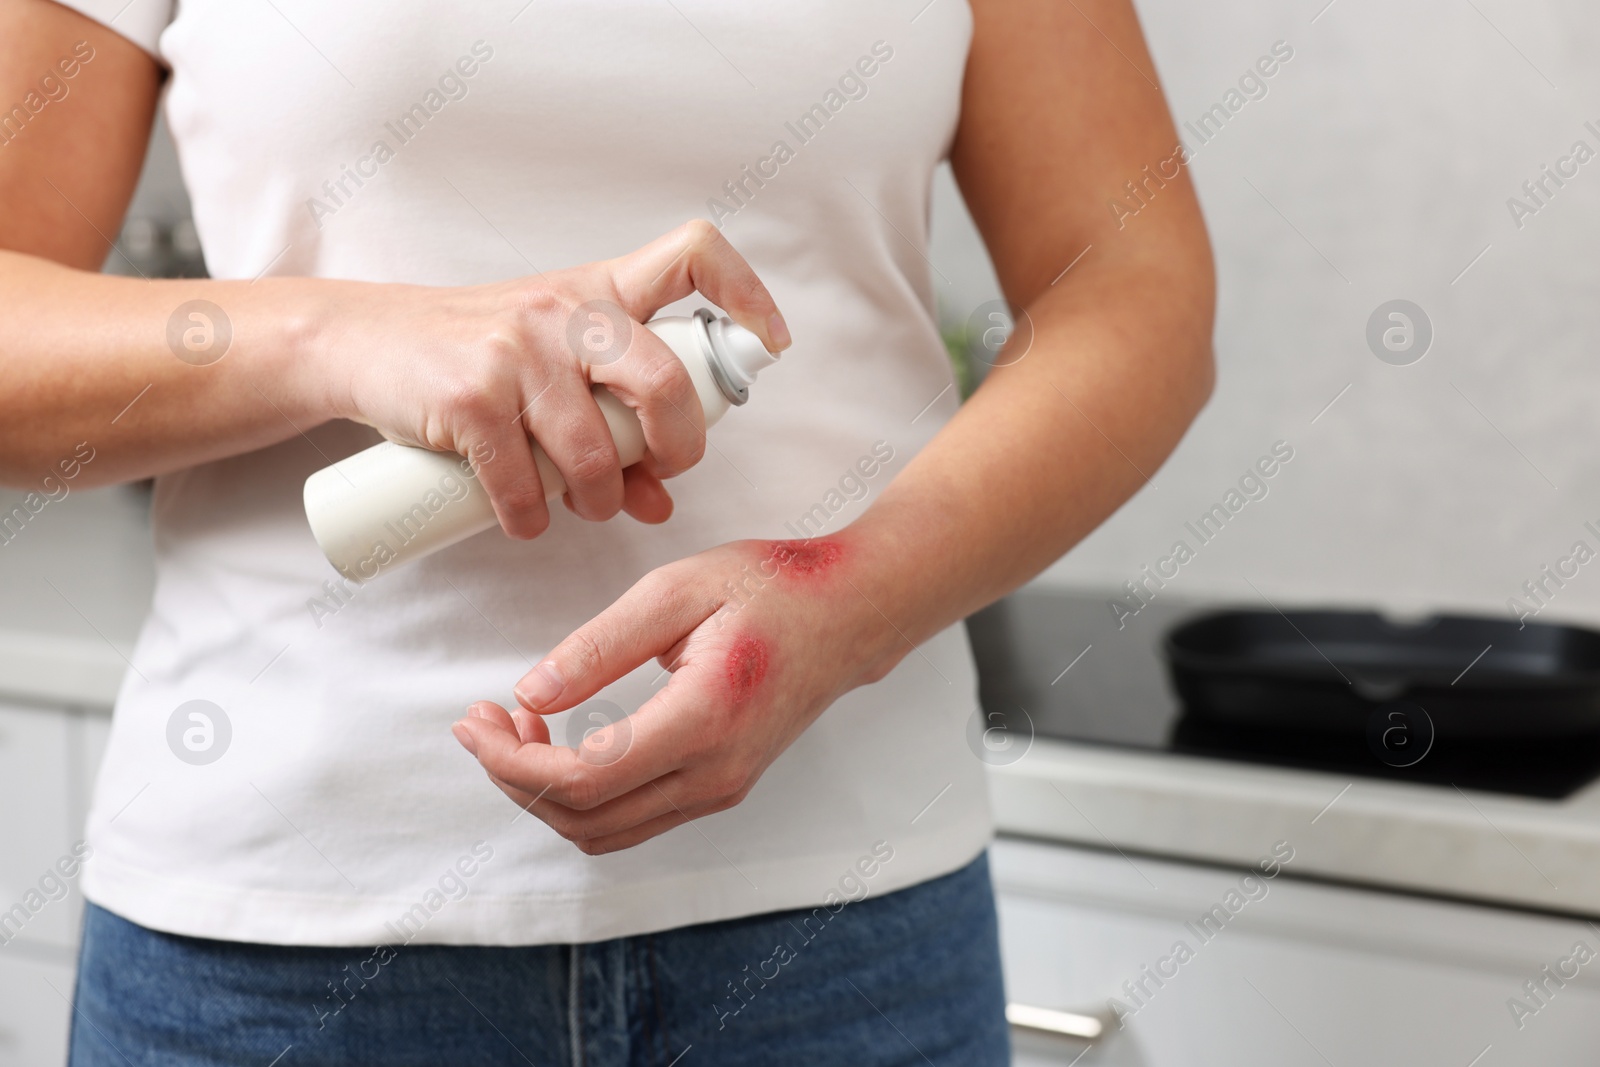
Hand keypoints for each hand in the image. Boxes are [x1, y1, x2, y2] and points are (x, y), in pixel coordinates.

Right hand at [324, 220, 789, 537]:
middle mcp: (567, 311)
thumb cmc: (480, 358)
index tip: (771, 341)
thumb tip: (661, 501)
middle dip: (679, 446)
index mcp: (600, 290)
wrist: (366, 343)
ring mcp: (519, 351)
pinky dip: (532, 519)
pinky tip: (526, 519)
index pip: (693, 253)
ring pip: (596, 454)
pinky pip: (527, 486)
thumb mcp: (553, 372)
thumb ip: (613, 425)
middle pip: (666, 380)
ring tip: (584, 507)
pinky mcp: (472, 398)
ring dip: (599, 502)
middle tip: (664, 471)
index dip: (746, 292)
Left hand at [450, 535, 904, 853]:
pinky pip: (633, 818)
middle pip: (585, 820)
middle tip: (480, 722)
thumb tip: (529, 694)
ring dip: (546, 792)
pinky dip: (583, 794)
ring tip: (516, 728)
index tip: (475, 720)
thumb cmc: (773, 588)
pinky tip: (563, 739)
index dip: (512, 761)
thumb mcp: (677, 590)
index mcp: (704, 720)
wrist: (852, 611)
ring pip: (606, 831)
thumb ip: (598, 645)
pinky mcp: (720, 787)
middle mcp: (715, 773)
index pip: (583, 779)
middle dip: (516, 779)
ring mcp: (721, 788)